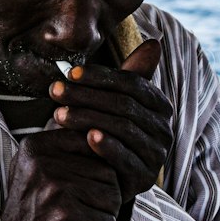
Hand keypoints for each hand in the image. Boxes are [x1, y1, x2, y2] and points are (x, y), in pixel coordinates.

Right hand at [0, 126, 122, 220]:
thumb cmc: (34, 204)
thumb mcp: (36, 164)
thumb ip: (60, 141)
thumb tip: (90, 116)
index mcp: (38, 146)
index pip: (92, 143)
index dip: (98, 168)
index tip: (83, 184)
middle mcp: (45, 164)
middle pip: (108, 172)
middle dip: (104, 195)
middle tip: (81, 208)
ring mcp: (55, 190)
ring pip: (113, 197)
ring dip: (104, 215)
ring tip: (80, 220)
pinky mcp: (67, 217)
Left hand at [46, 38, 171, 203]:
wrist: (104, 178)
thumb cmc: (107, 132)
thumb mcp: (115, 103)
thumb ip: (129, 75)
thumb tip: (155, 43)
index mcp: (159, 105)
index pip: (132, 84)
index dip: (100, 76)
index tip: (70, 73)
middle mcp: (164, 128)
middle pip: (124, 105)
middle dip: (86, 95)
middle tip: (55, 91)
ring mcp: (156, 154)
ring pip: (122, 128)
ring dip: (88, 118)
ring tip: (59, 114)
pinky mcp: (144, 178)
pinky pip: (126, 158)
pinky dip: (107, 146)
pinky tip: (87, 137)